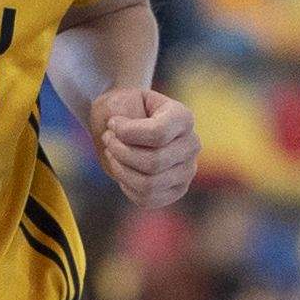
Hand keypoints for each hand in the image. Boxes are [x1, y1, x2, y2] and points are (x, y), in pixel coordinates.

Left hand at [86, 84, 197, 208]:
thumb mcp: (121, 100)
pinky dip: (127, 187)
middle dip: (121, 152)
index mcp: (183, 118)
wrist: (127, 124)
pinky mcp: (177, 190)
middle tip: (108, 140)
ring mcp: (187, 170)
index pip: (158, 133)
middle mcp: (191, 145)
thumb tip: (123, 137)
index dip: (127, 132)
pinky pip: (147, 199)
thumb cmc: (125, 109)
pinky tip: (123, 170)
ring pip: (149, 184)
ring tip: (112, 155)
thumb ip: (123, 113)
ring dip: (121, 171)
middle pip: (154, 162)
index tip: (112, 124)